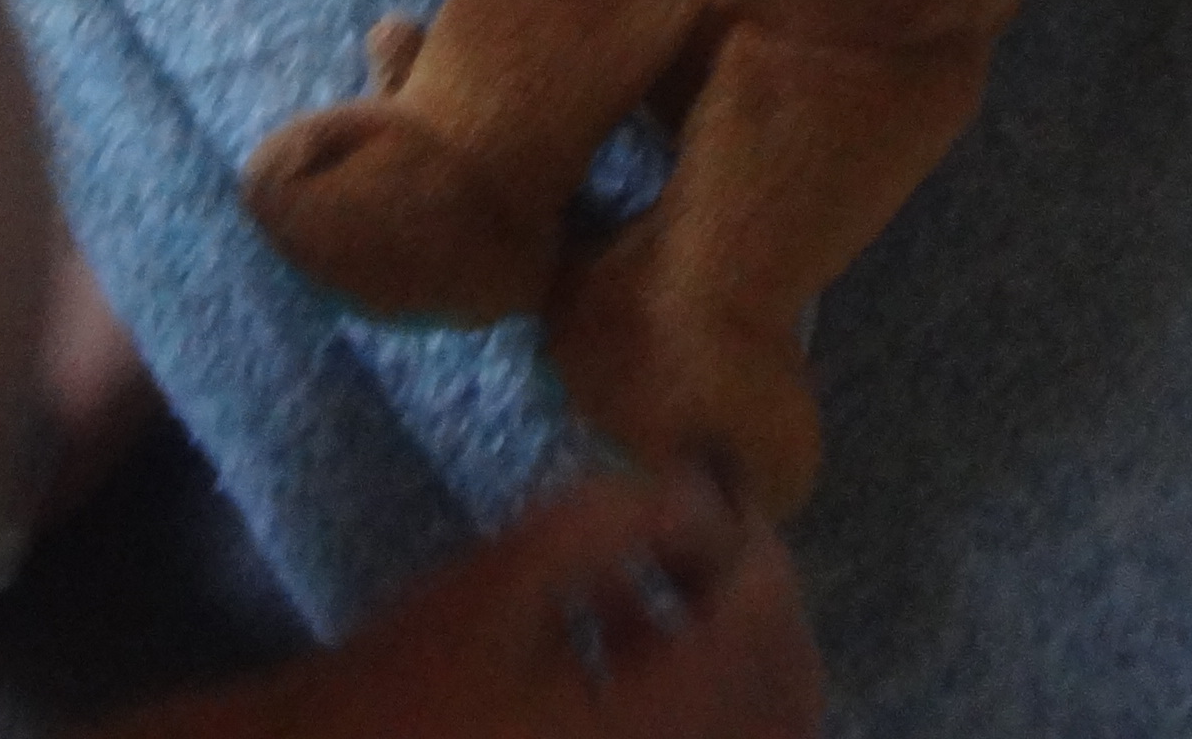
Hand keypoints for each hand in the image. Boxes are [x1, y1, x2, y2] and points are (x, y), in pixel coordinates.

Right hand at [129, 467, 822, 738]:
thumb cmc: (405, 682)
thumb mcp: (496, 582)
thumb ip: (603, 522)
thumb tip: (697, 489)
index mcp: (654, 727)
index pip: (762, 631)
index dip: (758, 545)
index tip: (722, 478)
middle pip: (787, 688)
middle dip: (763, 593)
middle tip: (718, 514)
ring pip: (761, 721)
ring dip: (736, 636)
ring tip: (666, 555)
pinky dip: (699, 681)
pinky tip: (621, 617)